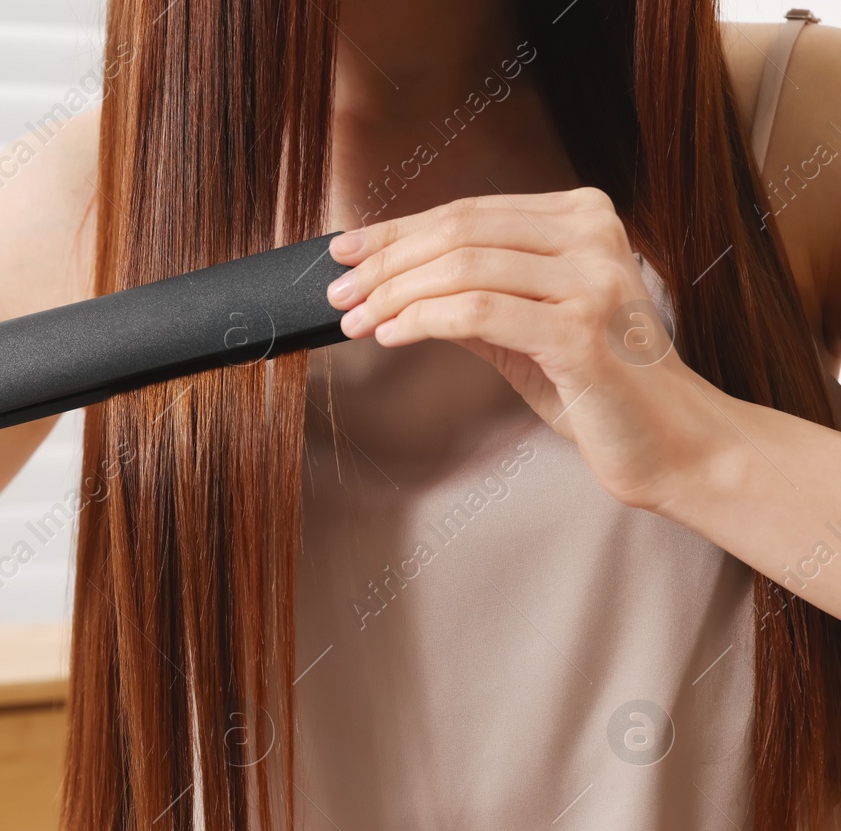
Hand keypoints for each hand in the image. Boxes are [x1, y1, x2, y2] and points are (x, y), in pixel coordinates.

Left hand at [325, 187, 728, 512]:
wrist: (670, 442)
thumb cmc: (598, 387)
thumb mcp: (525, 330)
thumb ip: (472, 298)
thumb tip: (392, 284)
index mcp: (581, 219)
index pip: (468, 211)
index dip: (397, 230)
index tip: (345, 252)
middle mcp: (593, 236)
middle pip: (460, 232)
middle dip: (386, 262)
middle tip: (338, 291)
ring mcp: (592, 280)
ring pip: (464, 267)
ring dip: (395, 294)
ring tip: (356, 320)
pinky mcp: (581, 332)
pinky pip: (480, 312)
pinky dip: (424, 320)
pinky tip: (392, 335)